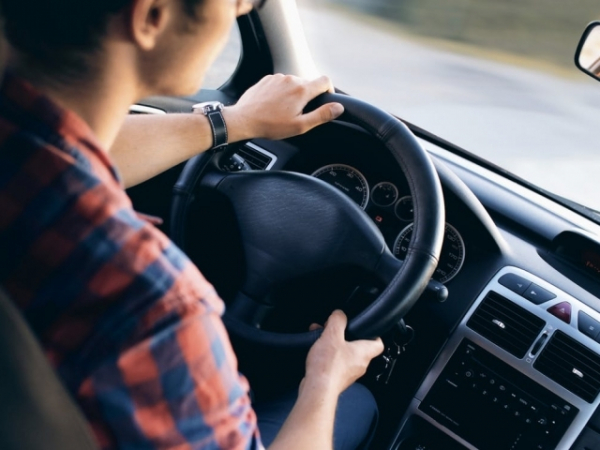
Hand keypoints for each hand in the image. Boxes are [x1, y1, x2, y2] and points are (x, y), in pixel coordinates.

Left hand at [223, 74, 343, 141]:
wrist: (244, 119)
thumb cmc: (270, 125)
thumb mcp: (300, 125)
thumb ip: (321, 115)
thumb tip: (338, 108)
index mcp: (302, 90)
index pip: (325, 81)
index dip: (329, 90)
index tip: (325, 100)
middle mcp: (291, 79)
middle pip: (309, 83)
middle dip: (308, 96)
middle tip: (299, 113)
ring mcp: (278, 77)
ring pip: (294, 83)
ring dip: (294, 94)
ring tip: (284, 111)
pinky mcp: (267, 79)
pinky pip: (280, 83)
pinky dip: (282, 92)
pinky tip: (274, 105)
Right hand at [303, 310, 383, 396]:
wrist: (317, 390)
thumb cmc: (327, 367)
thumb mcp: (332, 335)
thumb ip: (337, 320)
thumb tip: (339, 314)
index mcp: (364, 353)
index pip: (378, 343)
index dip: (374, 334)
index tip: (366, 328)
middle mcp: (359, 365)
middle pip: (358, 347)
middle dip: (345, 337)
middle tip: (335, 330)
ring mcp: (348, 373)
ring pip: (344, 355)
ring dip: (334, 345)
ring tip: (321, 338)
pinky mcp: (337, 379)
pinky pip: (335, 364)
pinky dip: (327, 356)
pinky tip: (316, 352)